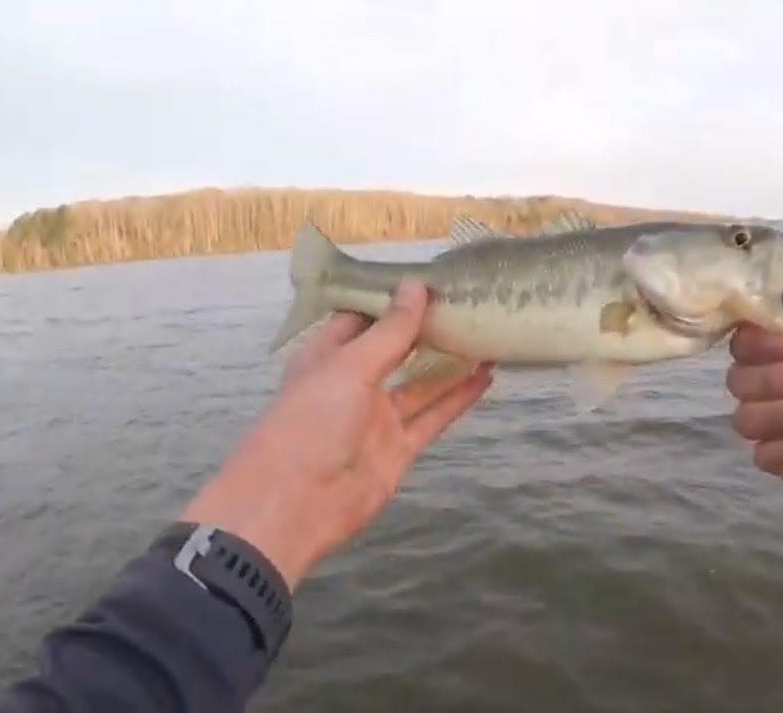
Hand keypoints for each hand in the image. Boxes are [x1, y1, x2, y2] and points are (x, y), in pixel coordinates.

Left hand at [181, 280, 493, 587]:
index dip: (394, 297)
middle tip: (469, 299)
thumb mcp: (348, 368)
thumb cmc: (310, 422)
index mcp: (327, 356)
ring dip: (450, 362)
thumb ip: (389, 332)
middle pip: (395, 348)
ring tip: (487, 332)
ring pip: (420, 383)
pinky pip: (433, 417)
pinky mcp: (398, 448)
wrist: (295, 505)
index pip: (363, 316)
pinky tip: (486, 376)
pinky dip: (458, 398)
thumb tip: (417, 286)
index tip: (432, 276)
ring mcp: (376, 417)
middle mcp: (352, 383)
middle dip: (426, 327)